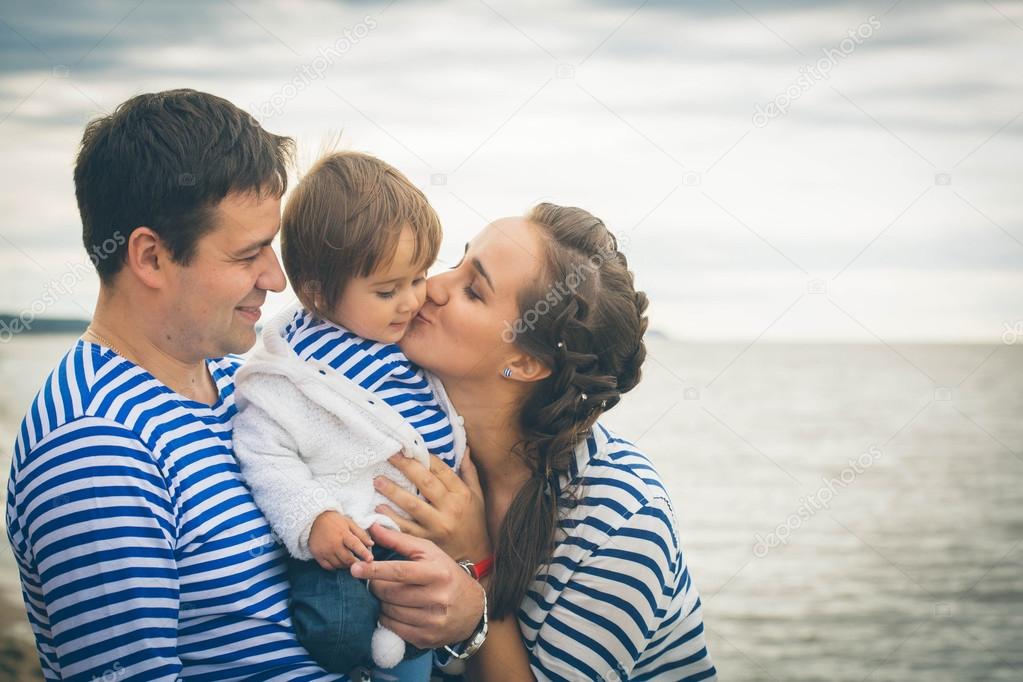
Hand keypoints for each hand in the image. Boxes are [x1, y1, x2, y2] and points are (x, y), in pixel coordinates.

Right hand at [308, 511, 373, 569]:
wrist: (313, 520)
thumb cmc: (335, 521)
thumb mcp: (349, 523)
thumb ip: (360, 534)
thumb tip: (371, 544)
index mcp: (343, 533)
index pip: (355, 545)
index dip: (364, 553)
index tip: (370, 559)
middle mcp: (333, 544)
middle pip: (348, 559)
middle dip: (356, 562)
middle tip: (360, 563)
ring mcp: (325, 551)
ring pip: (339, 565)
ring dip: (346, 565)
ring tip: (349, 560)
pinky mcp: (318, 556)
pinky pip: (329, 567)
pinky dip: (336, 566)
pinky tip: (339, 561)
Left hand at [351, 523, 484, 648]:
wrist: (472, 608)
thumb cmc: (445, 573)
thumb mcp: (428, 552)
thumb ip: (399, 540)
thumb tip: (372, 527)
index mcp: (437, 573)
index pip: (399, 571)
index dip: (374, 570)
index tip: (354, 568)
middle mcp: (437, 598)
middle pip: (390, 593)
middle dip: (376, 585)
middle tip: (375, 581)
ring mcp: (432, 621)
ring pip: (389, 612)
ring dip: (381, 602)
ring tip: (389, 594)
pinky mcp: (426, 638)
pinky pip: (393, 628)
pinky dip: (386, 618)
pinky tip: (394, 609)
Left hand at [374, 447, 490, 561]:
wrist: (476, 558)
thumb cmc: (474, 523)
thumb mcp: (477, 497)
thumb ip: (469, 473)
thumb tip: (465, 449)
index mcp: (461, 495)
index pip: (441, 470)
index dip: (424, 457)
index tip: (409, 447)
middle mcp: (450, 509)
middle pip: (425, 483)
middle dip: (406, 467)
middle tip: (389, 455)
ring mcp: (437, 526)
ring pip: (412, 505)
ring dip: (393, 492)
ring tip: (378, 480)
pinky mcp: (426, 541)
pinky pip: (405, 528)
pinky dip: (391, 518)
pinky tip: (378, 508)